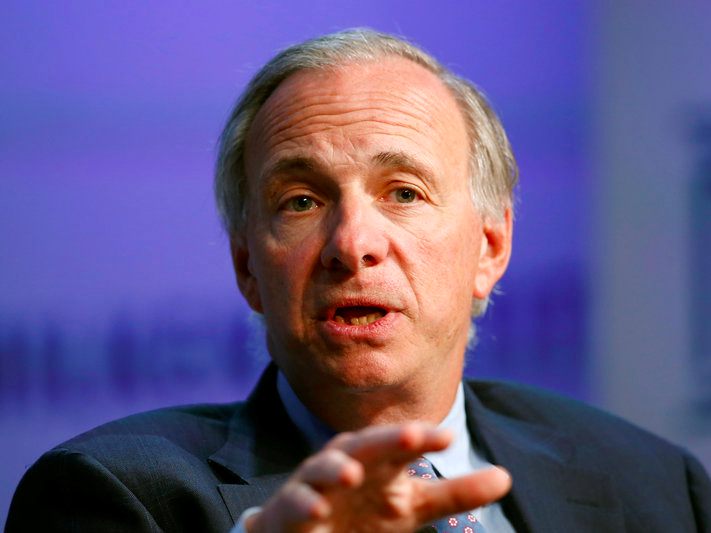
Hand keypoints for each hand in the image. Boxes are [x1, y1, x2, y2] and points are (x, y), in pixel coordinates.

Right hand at [245, 422, 510, 532]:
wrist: (310, 531)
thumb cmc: (366, 512)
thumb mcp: (414, 506)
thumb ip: (456, 493)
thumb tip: (506, 477)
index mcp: (379, 458)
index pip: (403, 443)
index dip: (422, 438)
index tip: (449, 439)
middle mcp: (348, 461)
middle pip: (367, 444)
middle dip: (386, 439)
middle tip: (412, 435)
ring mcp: (317, 483)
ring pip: (324, 467)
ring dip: (336, 467)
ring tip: (353, 475)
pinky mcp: (290, 507)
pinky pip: (295, 501)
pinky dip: (305, 501)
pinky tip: (319, 508)